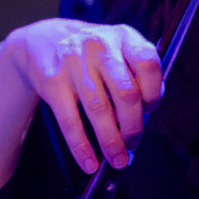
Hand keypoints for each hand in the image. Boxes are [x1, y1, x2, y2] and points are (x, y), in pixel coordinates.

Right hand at [4, 18, 161, 173]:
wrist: (44, 39)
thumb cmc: (92, 54)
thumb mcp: (118, 49)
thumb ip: (137, 76)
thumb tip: (145, 116)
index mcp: (123, 37)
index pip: (148, 63)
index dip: (154, 92)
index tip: (150, 109)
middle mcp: (99, 45)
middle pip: (126, 92)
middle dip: (133, 126)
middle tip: (132, 144)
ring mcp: (74, 62)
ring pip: (98, 109)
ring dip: (110, 141)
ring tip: (116, 159)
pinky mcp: (52, 80)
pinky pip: (69, 120)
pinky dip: (81, 146)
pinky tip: (89, 162)